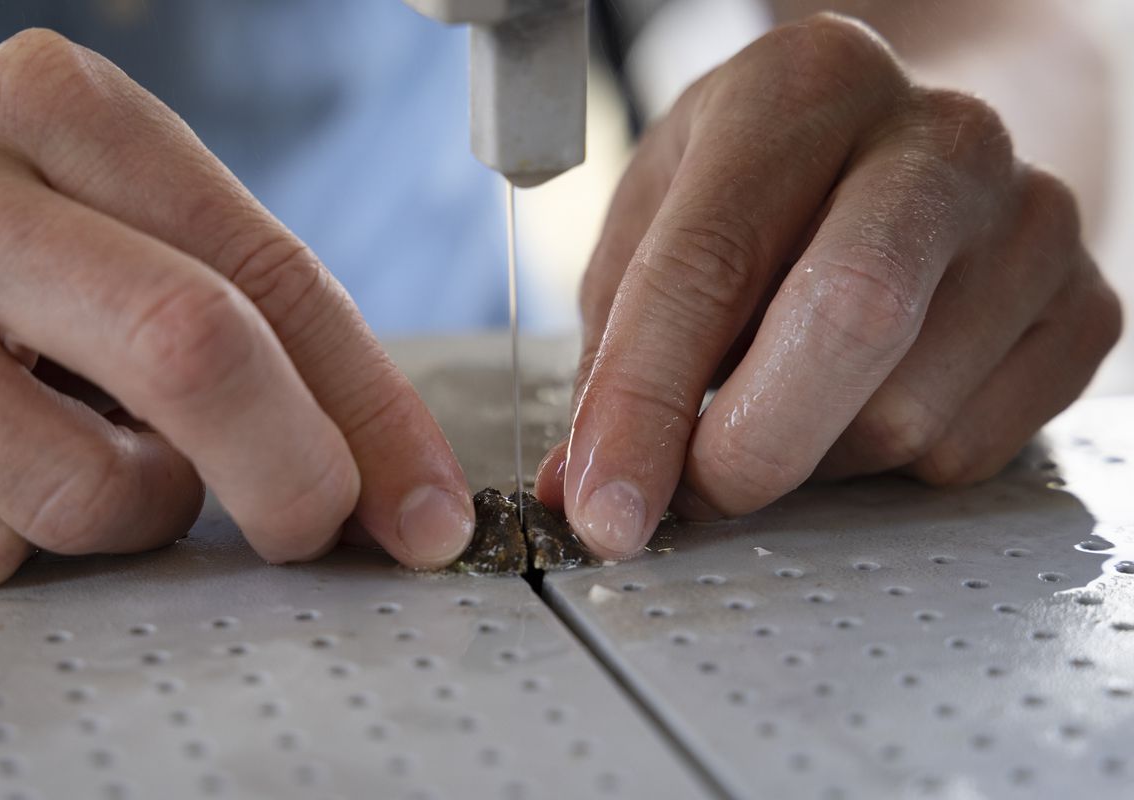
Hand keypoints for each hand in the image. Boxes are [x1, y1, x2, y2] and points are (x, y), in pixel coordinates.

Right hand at [0, 30, 472, 587]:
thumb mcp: (119, 226)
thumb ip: (241, 315)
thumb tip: (374, 476)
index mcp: (63, 114)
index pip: (271, 278)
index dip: (375, 412)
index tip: (425, 504)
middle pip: (195, 350)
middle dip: (295, 474)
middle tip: (316, 525)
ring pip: (92, 489)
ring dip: (136, 507)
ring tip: (83, 444)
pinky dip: (27, 535)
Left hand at [536, 14, 1120, 558]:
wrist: (906, 154)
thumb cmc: (767, 189)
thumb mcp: (661, 227)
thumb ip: (618, 351)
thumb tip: (582, 485)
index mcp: (801, 89)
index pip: (710, 263)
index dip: (643, 403)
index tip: (604, 505)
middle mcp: (935, 139)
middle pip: (850, 322)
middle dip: (747, 449)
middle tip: (691, 494)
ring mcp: (1029, 223)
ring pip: (906, 416)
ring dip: (812, 455)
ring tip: (785, 401)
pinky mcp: (1082, 309)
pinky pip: (968, 451)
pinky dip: (888, 464)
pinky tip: (863, 398)